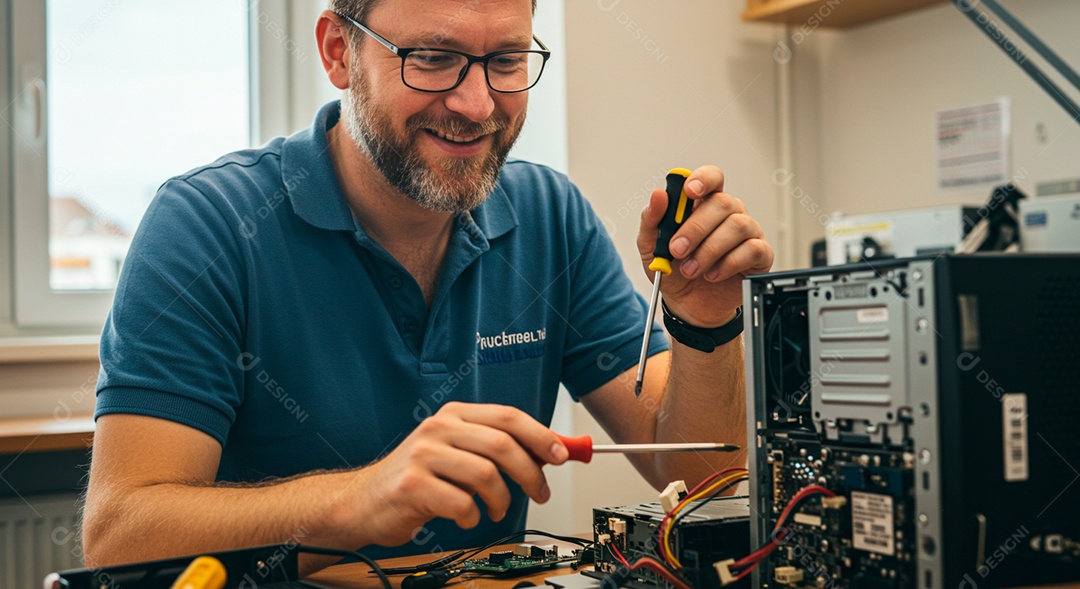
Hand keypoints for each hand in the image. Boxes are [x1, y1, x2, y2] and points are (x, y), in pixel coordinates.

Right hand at [348, 402, 567, 545]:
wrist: (364, 501)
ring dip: (502, 501)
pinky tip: (466, 517)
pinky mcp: (413, 485)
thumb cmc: (417, 478)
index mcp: (454, 415)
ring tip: (497, 510)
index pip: (508, 416)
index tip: (562, 454)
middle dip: (530, 472)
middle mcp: (438, 428)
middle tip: (541, 492)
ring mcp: (423, 455)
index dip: (540, 435)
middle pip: (502, 444)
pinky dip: (473, 517)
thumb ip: (496, 448)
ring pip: (486, 475)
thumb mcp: (456, 452)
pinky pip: (462, 504)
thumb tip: (549, 452)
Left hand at [637, 166, 772, 326]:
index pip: (711, 178)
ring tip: (690, 269)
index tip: (689, 191)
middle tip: (676, 249)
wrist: (687, 304)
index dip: (703, 179)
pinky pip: (752, 249)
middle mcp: (728, 213)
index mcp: (703, 204)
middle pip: (722, 202)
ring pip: (737, 226)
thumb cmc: (672, 269)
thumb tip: (658, 195)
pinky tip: (712, 274)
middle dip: (696, 228)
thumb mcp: (651, 246)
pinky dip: (728, 264)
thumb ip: (651, 220)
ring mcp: (746, 232)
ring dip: (708, 250)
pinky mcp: (759, 254)